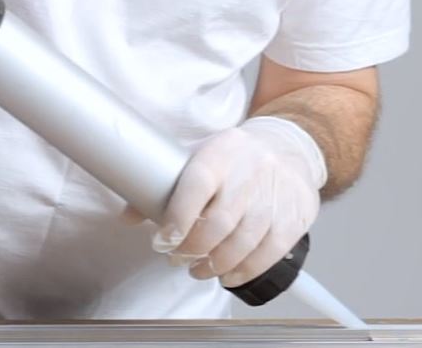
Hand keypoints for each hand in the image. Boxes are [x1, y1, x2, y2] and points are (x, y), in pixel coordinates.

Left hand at [130, 116, 324, 287]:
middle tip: (178, 258)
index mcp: (220, 153)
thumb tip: (128, 217)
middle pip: (219, 222)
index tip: (162, 241)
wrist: (289, 147)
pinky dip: (244, 270)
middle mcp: (250, 173)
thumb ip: (165, 185)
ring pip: (243, 242)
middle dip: (192, 249)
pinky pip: (268, 253)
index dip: (177, 217)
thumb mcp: (201, 156)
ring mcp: (275, 195)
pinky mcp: (294, 217)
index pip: (197, 185)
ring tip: (199, 270)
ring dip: (215, 265)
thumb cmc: (235, 158)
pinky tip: (227, 275)